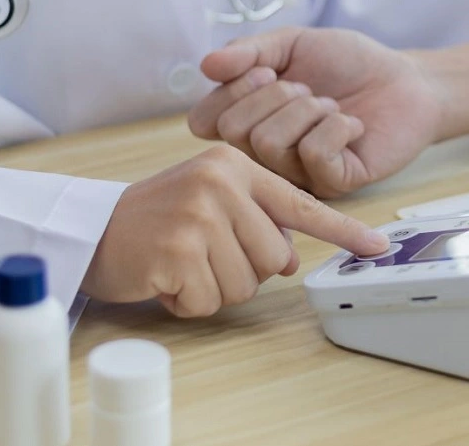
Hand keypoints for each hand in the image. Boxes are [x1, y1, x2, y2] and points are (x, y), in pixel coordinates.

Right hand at [81, 145, 387, 316]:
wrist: (91, 229)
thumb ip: (255, 220)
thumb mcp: (211, 202)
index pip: (300, 205)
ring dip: (214, 288)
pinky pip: (210, 301)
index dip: (343, 230)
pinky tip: (166, 278)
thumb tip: (291, 260)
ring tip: (182, 264)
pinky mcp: (178, 249)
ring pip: (246, 283)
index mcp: (234, 166)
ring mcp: (199, 215)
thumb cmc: (156, 219)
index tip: (377, 247)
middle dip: (244, 271)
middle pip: (275, 258)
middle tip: (203, 256)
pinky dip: (188, 302)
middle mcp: (220, 183)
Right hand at [188, 28, 444, 197]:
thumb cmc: (346, 64)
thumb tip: (206, 64)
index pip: (203, 122)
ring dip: (308, 109)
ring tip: (331, 106)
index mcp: (247, 121)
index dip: (232, 91)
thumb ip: (249, 50)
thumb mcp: (292, 43)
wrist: (405, 80)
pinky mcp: (332, 185)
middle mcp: (264, 155)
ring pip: (269, 143)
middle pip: (234, 132)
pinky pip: (313, 155)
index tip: (267, 70)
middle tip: (308, 89)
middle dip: (275, 95)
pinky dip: (336, 127)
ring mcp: (296, 175)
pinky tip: (352, 126)